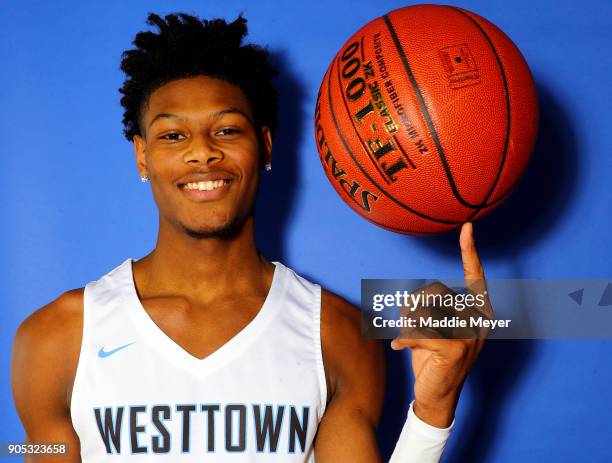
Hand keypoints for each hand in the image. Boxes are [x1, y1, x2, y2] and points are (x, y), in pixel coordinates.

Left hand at [390, 222, 490, 427]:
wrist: (437, 396)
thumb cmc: (432, 357)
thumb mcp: (430, 327)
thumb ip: (427, 308)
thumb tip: (413, 299)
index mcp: (476, 312)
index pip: (475, 277)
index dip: (470, 253)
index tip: (467, 228)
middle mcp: (477, 321)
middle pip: (434, 294)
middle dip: (414, 310)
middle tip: (412, 330)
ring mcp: (468, 334)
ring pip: (424, 312)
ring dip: (409, 326)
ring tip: (410, 341)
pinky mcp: (454, 348)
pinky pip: (419, 331)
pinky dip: (404, 339)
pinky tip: (399, 348)